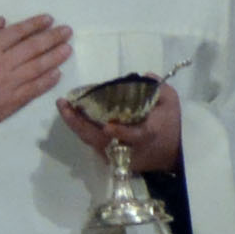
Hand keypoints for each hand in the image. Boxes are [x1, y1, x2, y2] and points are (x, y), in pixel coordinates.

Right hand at [0, 13, 69, 129]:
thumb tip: (2, 22)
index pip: (18, 32)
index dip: (35, 24)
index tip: (49, 19)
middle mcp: (3, 63)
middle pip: (33, 47)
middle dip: (52, 37)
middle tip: (67, 31)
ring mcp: (9, 83)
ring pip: (38, 67)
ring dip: (55, 57)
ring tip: (68, 49)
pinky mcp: (11, 101)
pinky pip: (34, 89)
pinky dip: (47, 81)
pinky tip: (57, 74)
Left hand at [61, 80, 183, 175]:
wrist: (169, 155)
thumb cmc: (169, 126)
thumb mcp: (171, 105)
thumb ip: (160, 90)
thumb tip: (144, 76)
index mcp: (147, 135)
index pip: (135, 136)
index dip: (123, 132)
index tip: (108, 126)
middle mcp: (128, 149)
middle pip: (101, 141)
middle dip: (80, 124)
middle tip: (64, 104)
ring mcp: (117, 155)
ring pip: (92, 141)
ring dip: (75, 124)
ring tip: (63, 106)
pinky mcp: (109, 157)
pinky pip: (92, 142)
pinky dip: (81, 128)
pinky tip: (71, 113)